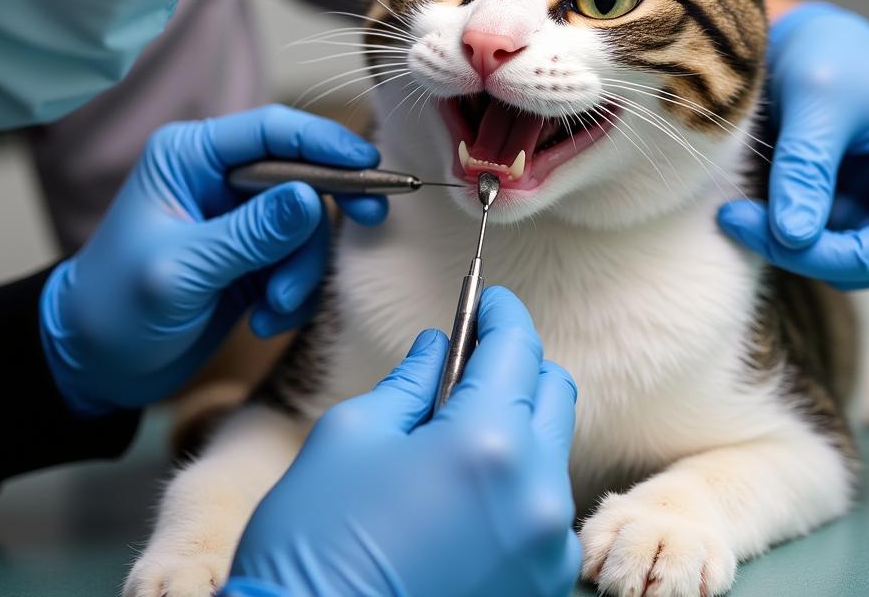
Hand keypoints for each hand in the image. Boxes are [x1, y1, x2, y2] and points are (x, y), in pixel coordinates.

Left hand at [40, 105, 385, 414]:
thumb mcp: (182, 272)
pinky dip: (294, 293)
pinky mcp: (254, 255)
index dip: (324, 140)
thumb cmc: (116, 310)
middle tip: (370, 219)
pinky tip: (264, 321)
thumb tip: (312, 197)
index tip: (368, 163)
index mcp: (190, 157)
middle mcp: (219, 178)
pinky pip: (300, 260)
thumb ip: (249, 234)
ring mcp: (240, 218)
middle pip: (302, 174)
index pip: (270, 130)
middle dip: (326, 211)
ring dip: (301, 271)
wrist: (97, 367)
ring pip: (306, 225)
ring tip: (274, 309)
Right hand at [223, 287, 580, 596]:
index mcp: (487, 442)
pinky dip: (515, 485)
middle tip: (469, 361)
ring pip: (550, 453)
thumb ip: (411, 383)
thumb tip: (439, 350)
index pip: (518, 348)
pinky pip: (545, 512)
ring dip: (514, 427)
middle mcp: (536, 494)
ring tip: (454, 436)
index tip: (487, 300)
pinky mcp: (541, 588)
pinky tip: (464, 494)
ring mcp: (546, 549)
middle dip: (514, 365)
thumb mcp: (352, 435)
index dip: (501, 313)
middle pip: (552, 394)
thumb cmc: (316, 541)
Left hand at [718, 3, 868, 287]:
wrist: (799, 34)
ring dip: (792, 248)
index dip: (852, 255)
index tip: (785, 241)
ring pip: (847, 257)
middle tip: (739, 223)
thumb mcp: (814, 99)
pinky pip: (821, 239)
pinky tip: (745, 209)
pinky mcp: (849, 202)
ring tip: (737, 213)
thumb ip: (806, 167)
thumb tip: (794, 238)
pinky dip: (782, 234)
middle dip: (811, 254)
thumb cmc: (822, 49)